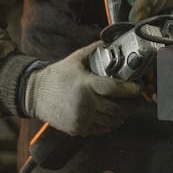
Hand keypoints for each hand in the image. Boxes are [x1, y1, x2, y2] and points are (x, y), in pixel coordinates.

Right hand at [24, 42, 140, 135]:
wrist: (35, 95)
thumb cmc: (56, 76)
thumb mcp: (75, 59)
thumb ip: (94, 51)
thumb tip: (109, 42)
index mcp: (86, 85)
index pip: (116, 89)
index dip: (131, 89)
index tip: (138, 87)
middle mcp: (85, 104)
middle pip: (118, 108)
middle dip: (131, 104)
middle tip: (136, 98)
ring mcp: (82, 119)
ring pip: (112, 121)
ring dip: (122, 115)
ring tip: (126, 107)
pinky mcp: (78, 129)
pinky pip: (101, 129)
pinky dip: (110, 123)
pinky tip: (112, 116)